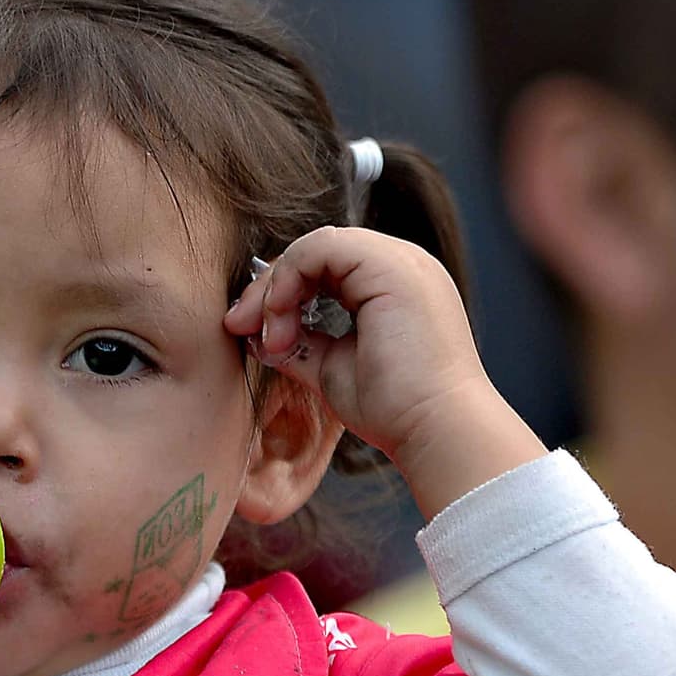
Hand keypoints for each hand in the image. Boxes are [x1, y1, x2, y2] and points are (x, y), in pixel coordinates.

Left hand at [224, 227, 545, 519]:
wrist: (436, 429)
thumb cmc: (396, 412)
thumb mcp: (332, 370)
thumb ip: (300, 345)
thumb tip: (258, 335)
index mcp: (392, 287)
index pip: (323, 268)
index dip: (281, 293)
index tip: (251, 334)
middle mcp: (402, 265)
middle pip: (315, 252)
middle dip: (269, 288)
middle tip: (239, 326)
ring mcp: (400, 260)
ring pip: (315, 246)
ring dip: (276, 288)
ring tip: (270, 337)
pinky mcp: (390, 266)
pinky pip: (320, 247)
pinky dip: (289, 280)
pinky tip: (282, 325)